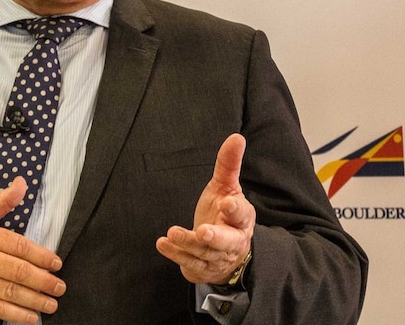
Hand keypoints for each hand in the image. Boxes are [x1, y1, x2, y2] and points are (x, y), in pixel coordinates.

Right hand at [0, 177, 65, 323]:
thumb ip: (2, 201)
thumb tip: (22, 184)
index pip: (19, 245)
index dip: (41, 256)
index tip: (56, 264)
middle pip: (18, 270)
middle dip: (43, 281)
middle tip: (59, 286)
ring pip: (9, 291)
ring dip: (34, 300)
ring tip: (51, 304)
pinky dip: (15, 315)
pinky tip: (30, 317)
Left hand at [156, 133, 254, 284]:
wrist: (226, 253)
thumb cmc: (225, 214)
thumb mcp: (226, 188)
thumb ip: (229, 164)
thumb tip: (236, 137)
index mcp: (241, 219)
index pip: (242, 215)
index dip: (235, 210)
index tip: (226, 203)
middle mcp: (232, 240)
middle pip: (226, 241)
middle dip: (215, 237)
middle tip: (203, 231)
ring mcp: (217, 257)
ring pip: (204, 252)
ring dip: (188, 243)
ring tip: (172, 233)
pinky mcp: (201, 268)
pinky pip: (188, 262)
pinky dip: (175, 254)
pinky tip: (162, 243)